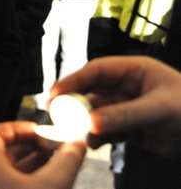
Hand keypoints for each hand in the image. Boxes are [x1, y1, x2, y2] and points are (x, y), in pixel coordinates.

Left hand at [0, 121, 85, 188]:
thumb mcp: (53, 185)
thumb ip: (67, 161)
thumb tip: (77, 144)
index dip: (15, 127)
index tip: (36, 129)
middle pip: (4, 150)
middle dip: (30, 143)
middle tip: (51, 141)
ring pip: (11, 168)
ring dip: (34, 160)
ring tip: (56, 156)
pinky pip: (15, 183)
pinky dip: (33, 176)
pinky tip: (52, 176)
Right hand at [52, 55, 180, 155]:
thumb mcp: (160, 110)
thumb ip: (124, 115)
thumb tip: (90, 123)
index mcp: (133, 70)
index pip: (96, 70)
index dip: (73, 80)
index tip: (54, 93)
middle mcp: (125, 87)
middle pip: (91, 91)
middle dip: (73, 103)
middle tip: (56, 116)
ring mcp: (126, 108)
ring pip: (95, 113)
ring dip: (83, 123)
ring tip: (73, 134)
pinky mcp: (129, 129)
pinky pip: (105, 130)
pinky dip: (95, 137)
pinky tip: (90, 144)